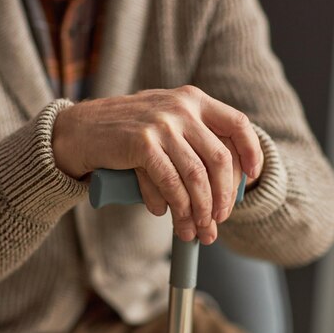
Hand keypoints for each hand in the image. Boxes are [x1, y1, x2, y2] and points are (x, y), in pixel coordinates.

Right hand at [53, 86, 263, 243]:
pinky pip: (170, 184)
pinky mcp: (142, 143)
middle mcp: (181, 108)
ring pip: (196, 177)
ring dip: (199, 211)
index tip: (253, 177)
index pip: (237, 124)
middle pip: (220, 160)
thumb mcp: (164, 124)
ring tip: (194, 232)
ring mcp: (161, 124)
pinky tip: (169, 216)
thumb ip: (192, 141)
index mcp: (193, 100)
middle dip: (223, 198)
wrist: (80, 130)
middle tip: (216, 222)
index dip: (251, 153)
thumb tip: (224, 187)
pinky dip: (175, 206)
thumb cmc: (126, 134)